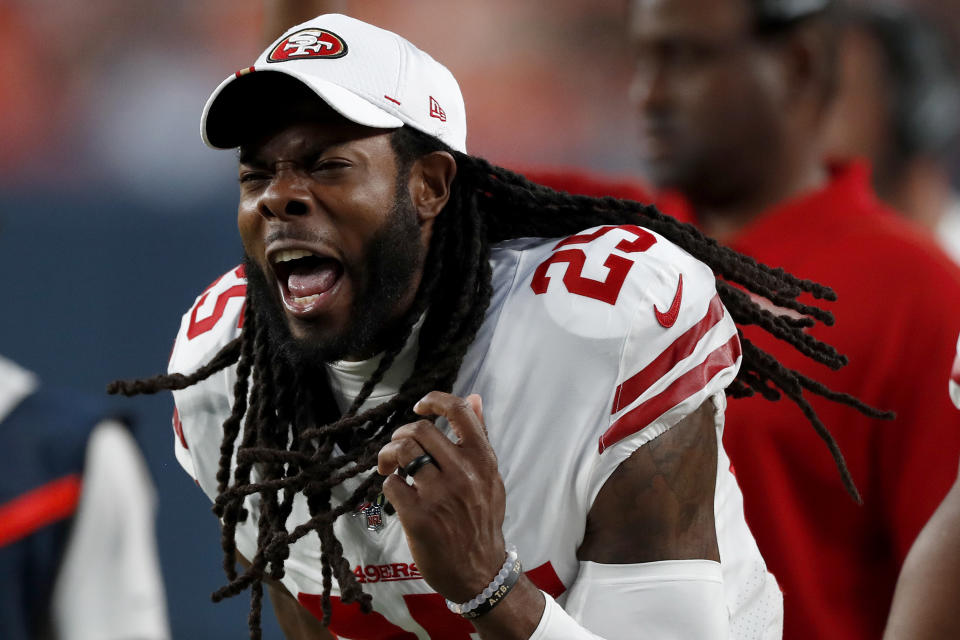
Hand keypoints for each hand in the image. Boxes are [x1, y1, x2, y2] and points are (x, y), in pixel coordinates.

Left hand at [377, 391, 507, 602]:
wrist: (480, 572)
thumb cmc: (482, 521)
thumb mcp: (490, 477)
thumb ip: (480, 437)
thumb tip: (474, 397)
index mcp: (483, 460)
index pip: (459, 411)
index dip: (434, 401)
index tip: (420, 407)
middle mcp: (464, 473)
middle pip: (421, 430)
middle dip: (401, 434)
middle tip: (397, 448)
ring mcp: (440, 494)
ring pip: (403, 452)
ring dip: (389, 455)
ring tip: (389, 465)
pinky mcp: (419, 517)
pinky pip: (392, 484)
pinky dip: (389, 484)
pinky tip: (397, 492)